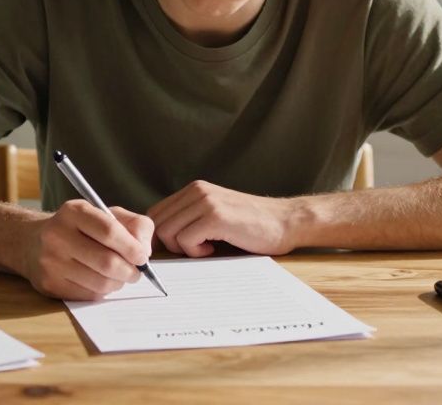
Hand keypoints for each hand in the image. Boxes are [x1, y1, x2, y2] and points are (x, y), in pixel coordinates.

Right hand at [19, 200, 153, 300]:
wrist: (34, 243)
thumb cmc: (81, 228)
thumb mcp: (107, 215)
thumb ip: (135, 226)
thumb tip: (145, 252)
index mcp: (74, 211)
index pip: (109, 231)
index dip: (132, 247)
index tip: (143, 257)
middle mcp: (57, 235)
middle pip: (106, 262)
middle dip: (130, 271)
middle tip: (136, 272)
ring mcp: (50, 262)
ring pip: (100, 283)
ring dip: (118, 283)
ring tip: (119, 275)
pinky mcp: (49, 284)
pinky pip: (88, 295)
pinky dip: (102, 291)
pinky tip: (100, 281)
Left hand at [148, 180, 300, 257]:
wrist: (286, 222)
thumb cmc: (252, 226)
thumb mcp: (215, 215)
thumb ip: (190, 220)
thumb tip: (158, 242)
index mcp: (194, 190)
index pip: (155, 213)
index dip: (158, 236)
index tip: (174, 251)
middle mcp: (197, 191)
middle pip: (157, 223)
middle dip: (169, 245)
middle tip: (192, 251)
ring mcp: (206, 202)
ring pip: (167, 232)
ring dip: (183, 249)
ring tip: (206, 249)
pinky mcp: (216, 217)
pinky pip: (185, 240)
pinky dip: (195, 252)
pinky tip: (213, 250)